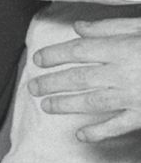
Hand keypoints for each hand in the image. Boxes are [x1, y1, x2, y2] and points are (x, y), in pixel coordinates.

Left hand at [28, 17, 140, 141]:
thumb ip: (111, 27)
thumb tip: (79, 28)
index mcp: (122, 48)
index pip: (78, 51)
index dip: (55, 55)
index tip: (37, 60)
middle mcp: (123, 72)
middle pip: (79, 77)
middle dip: (52, 82)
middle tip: (32, 86)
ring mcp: (134, 96)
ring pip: (92, 102)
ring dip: (66, 104)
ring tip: (46, 105)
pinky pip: (119, 125)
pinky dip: (99, 132)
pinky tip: (81, 135)